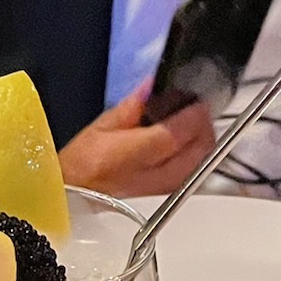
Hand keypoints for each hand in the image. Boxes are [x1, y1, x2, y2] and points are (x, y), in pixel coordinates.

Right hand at [57, 82, 216, 198]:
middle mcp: (154, 175)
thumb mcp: (103, 124)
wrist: (77, 194)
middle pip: (200, 147)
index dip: (193, 113)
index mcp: (132, 155)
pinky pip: (197, 169)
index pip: (178, 133)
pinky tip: (183, 141)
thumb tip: (153, 86)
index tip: (194, 99)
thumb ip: (134, 105)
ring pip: (204, 159)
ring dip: (202, 138)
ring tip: (187, 123)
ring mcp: (166, 186)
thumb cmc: (83, 161)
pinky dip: (197, 152)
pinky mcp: (170, 191)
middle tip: (192, 108)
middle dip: (202, 124)